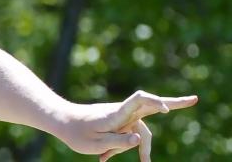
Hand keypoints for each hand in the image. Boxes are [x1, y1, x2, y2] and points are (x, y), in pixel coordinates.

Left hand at [55, 90, 196, 161]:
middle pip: (151, 108)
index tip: (165, 109)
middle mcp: (123, 113)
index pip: (139, 101)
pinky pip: (128, 137)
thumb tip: (140, 139)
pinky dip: (119, 148)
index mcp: (118, 114)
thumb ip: (118, 142)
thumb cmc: (76, 133)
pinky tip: (103, 158)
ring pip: (138, 133)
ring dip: (129, 148)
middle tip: (194, 99)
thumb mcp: (96, 143)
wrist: (60, 121)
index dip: (154, 103)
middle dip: (174, 103)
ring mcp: (122, 116)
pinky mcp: (119, 122)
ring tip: (103, 157)